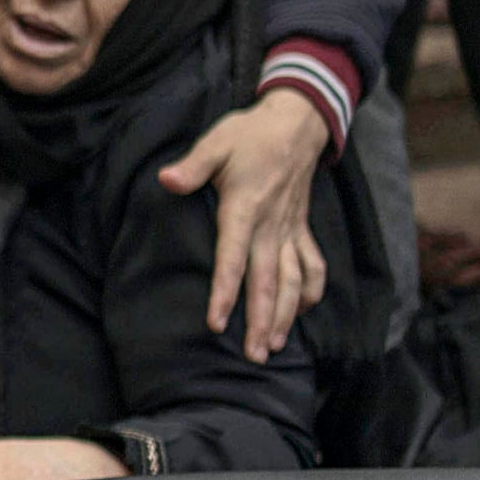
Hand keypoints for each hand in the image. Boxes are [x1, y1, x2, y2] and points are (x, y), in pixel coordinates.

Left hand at [156, 86, 330, 360]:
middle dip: (260, 320)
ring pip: (293, 280)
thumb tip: (167, 181)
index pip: (233, 257)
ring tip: (273, 346)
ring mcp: (290, 228)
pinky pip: (312, 265)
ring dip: (285, 315)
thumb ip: (192, 165)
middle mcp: (272, 225)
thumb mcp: (216, 142)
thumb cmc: (249, 135)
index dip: (225, 291)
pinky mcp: (301, 228)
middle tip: (253, 356)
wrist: (297, 122)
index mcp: (245, 207)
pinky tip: (301, 312)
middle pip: (267, 280)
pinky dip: (310, 291)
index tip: (217, 322)